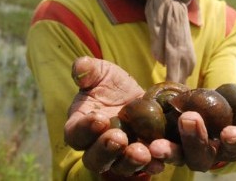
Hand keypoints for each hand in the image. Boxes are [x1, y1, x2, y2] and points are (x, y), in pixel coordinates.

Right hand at [64, 56, 156, 175]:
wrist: (137, 95)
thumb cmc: (112, 84)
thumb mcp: (101, 72)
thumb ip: (88, 70)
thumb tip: (80, 69)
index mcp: (81, 126)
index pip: (76, 134)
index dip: (85, 129)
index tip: (100, 118)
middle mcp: (97, 147)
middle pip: (95, 159)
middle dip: (106, 151)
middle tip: (119, 138)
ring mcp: (120, 156)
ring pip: (121, 166)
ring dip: (130, 161)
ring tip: (142, 152)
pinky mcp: (142, 158)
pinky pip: (145, 167)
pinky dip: (153, 164)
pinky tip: (160, 160)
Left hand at [149, 87, 235, 171]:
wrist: (194, 100)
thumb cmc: (223, 102)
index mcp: (226, 144)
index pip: (234, 148)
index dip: (234, 141)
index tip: (232, 131)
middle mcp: (204, 154)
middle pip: (201, 157)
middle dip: (196, 140)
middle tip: (190, 118)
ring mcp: (180, 152)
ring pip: (175, 157)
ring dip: (168, 152)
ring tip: (157, 145)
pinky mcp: (159, 144)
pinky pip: (152, 151)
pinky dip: (146, 149)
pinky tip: (139, 143)